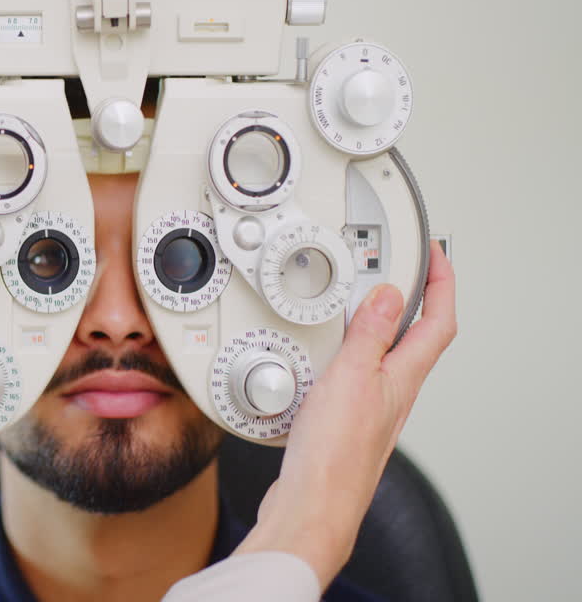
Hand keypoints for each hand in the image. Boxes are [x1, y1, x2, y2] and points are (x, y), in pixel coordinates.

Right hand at [235, 240, 456, 588]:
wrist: (313, 501)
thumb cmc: (334, 453)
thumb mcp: (350, 378)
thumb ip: (369, 334)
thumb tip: (390, 294)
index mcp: (403, 376)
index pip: (438, 321)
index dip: (442, 283)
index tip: (435, 255)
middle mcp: (394, 390)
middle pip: (417, 336)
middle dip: (413, 298)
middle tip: (401, 269)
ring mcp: (372, 405)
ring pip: (386, 354)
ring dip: (378, 323)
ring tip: (362, 300)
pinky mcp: (347, 418)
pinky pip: (358, 373)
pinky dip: (349, 351)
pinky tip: (327, 353)